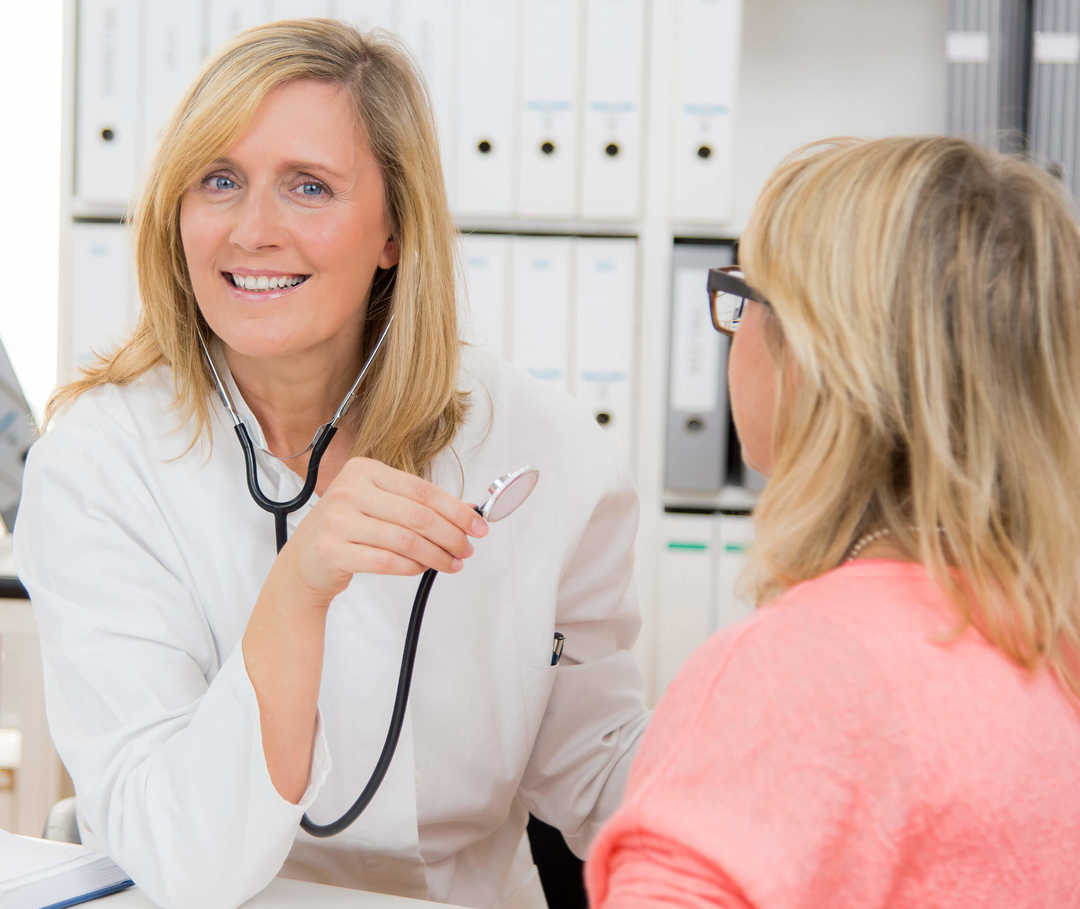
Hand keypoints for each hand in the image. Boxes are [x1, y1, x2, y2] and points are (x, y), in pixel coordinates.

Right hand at [281, 457, 487, 603]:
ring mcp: (337, 520)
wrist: (303, 561)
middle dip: (451, 535)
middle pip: (417, 515)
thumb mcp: (377, 504)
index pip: (422, 490)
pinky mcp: (332, 550)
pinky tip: (423, 569)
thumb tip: (465, 512)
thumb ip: (414, 505)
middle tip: (467, 549)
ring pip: (405, 540)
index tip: (478, 525)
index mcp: (364, 470)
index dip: (456, 509)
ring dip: (436, 555)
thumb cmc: (347, 530)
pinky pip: (386, 561)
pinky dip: (412, 567)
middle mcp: (349, 490)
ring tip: (451, 563)